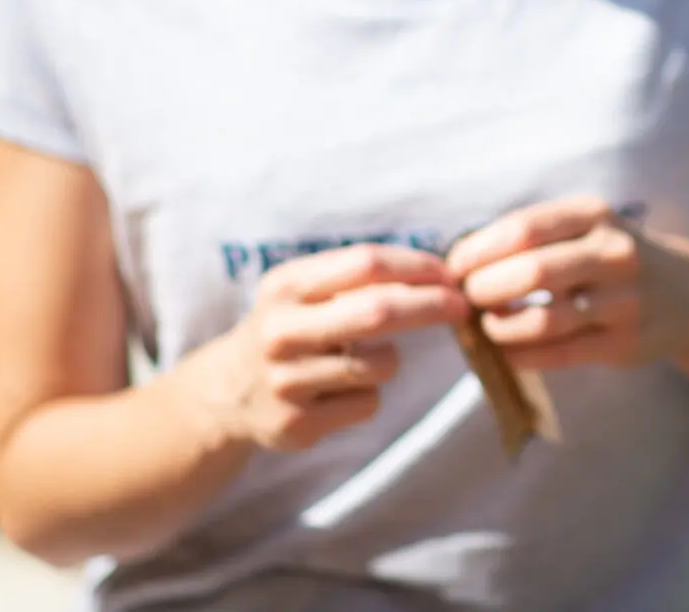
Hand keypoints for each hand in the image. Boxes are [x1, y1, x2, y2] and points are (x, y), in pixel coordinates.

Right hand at [183, 244, 466, 452]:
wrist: (226, 392)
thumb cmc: (291, 325)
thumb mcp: (304, 288)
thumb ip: (359, 276)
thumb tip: (440, 274)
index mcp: (285, 286)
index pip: (365, 264)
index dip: (416, 267)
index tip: (450, 274)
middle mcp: (280, 331)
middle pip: (377, 312)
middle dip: (431, 307)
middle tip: (462, 306)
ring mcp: (285, 382)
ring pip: (380, 365)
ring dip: (390, 360)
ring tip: (360, 358)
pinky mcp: (296, 425)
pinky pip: (367, 404)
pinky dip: (368, 395)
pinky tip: (337, 392)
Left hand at [447, 198, 688, 374]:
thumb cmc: (614, 258)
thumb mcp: (587, 227)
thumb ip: (534, 236)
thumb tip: (459, 262)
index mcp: (595, 214)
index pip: (523, 228)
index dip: (478, 251)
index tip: (453, 268)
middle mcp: (614, 253)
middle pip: (530, 272)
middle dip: (484, 290)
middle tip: (465, 301)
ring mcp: (624, 300)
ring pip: (544, 320)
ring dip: (500, 327)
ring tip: (484, 327)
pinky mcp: (625, 343)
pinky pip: (560, 354)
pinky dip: (520, 355)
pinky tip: (504, 352)